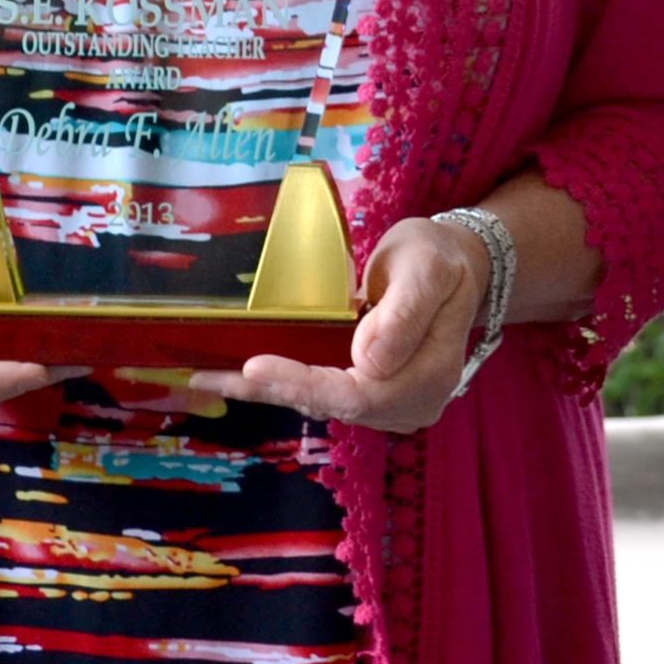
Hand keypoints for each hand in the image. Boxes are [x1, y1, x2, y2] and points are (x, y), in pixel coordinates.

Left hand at [186, 215, 488, 433]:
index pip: (358, 393)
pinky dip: (280, 385)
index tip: (255, 365)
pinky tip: (235, 380)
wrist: (455, 265)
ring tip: (208, 378)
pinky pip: (322, 394)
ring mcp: (392, 404)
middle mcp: (411, 402)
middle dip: (273, 390)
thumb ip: (403, 313)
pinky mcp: (372, 395)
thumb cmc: (439, 258)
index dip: (305, 383)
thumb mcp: (427, 268)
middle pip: (333, 405)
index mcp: (429, 374)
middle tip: (211, 375)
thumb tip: (368, 359)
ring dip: (266, 392)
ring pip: (321, 403)